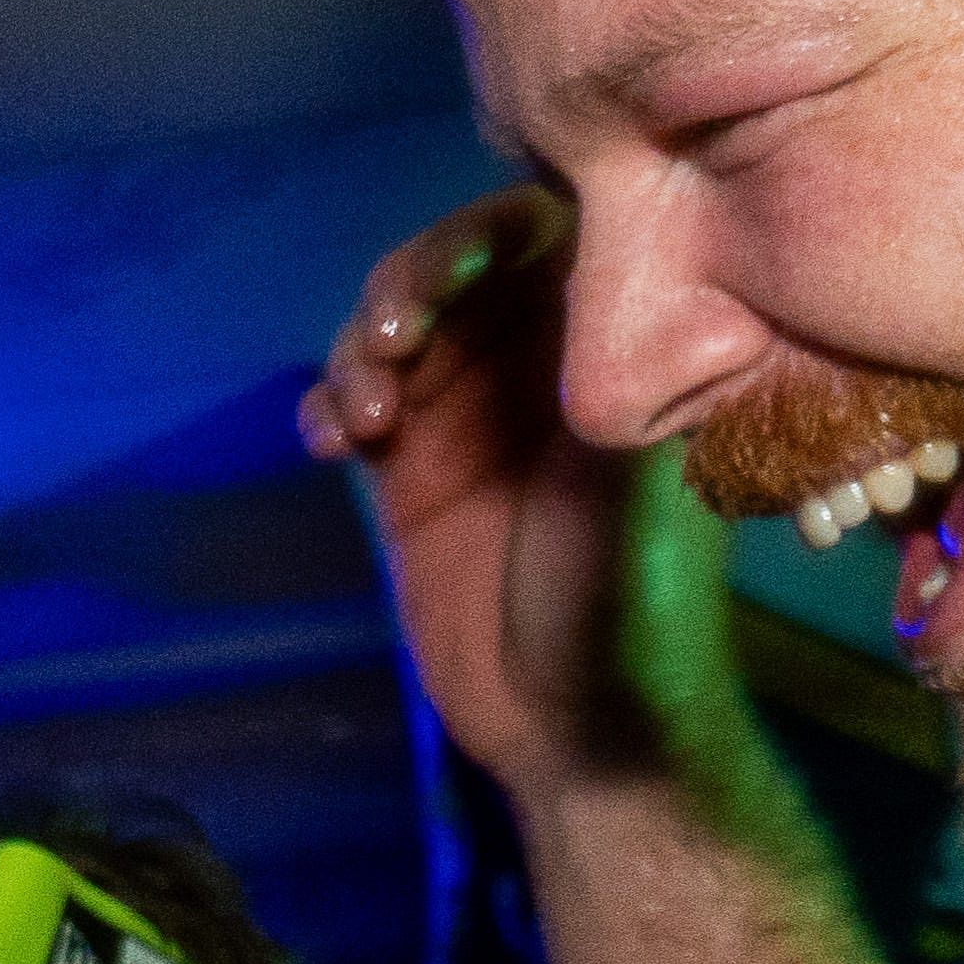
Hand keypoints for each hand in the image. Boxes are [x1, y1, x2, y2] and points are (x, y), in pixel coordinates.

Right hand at [301, 184, 662, 796]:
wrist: (577, 726)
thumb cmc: (634, 604)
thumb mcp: (634, 478)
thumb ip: (601, 368)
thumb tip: (580, 253)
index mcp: (605, 352)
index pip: (544, 240)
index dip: (489, 237)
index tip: (458, 273)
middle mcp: (532, 368)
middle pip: (450, 270)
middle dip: (408, 288)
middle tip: (391, 340)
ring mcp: (465, 418)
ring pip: (388, 332)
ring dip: (361, 354)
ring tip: (369, 419)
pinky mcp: (408, 474)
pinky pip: (348, 405)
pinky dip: (328, 407)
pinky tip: (333, 444)